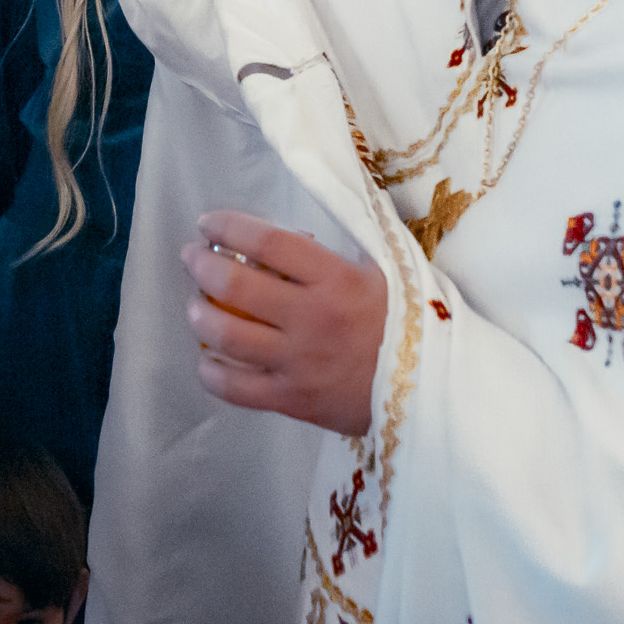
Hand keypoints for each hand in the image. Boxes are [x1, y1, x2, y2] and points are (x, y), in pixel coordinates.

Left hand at [178, 212, 388, 437]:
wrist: (432, 388)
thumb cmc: (407, 323)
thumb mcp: (383, 272)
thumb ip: (336, 254)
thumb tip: (287, 239)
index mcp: (336, 279)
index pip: (269, 243)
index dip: (230, 227)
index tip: (208, 222)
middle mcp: (312, 318)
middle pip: (237, 286)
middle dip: (202, 266)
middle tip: (191, 258)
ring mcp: (299, 363)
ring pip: (228, 336)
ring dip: (201, 315)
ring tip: (195, 306)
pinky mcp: (293, 401)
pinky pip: (236, 389)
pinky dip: (212, 373)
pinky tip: (206, 360)